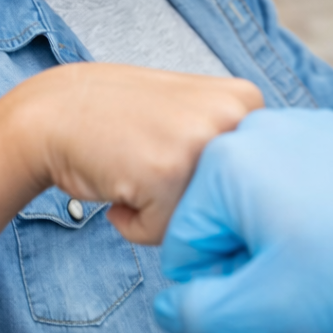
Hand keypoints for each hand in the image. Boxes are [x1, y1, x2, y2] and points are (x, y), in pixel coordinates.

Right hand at [8, 63, 262, 243]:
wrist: (58, 110)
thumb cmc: (126, 120)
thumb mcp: (197, 113)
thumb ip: (235, 147)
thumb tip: (274, 208)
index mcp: (247, 99)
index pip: (256, 182)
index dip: (209, 181)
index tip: (176, 150)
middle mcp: (234, 116)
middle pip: (233, 206)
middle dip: (190, 199)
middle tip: (153, 158)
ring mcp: (203, 142)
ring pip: (202, 221)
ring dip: (166, 212)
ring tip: (138, 168)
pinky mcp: (168, 173)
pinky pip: (164, 233)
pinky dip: (137, 222)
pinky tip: (120, 181)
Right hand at [155, 109, 332, 332]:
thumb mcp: (270, 308)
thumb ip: (199, 314)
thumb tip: (172, 306)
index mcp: (229, 160)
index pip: (183, 246)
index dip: (219, 290)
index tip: (266, 299)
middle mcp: (260, 130)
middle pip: (220, 220)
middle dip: (250, 264)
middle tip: (302, 285)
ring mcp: (303, 128)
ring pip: (260, 207)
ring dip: (281, 246)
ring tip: (330, 265)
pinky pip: (298, 188)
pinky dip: (311, 223)